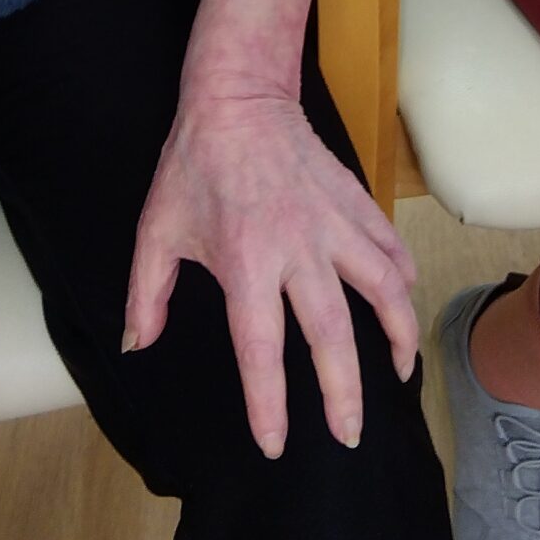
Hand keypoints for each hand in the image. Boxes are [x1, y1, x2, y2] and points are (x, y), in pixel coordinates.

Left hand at [124, 0, 419, 457]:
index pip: (260, 349)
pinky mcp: (354, 200)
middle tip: (350, 435)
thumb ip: (144, 294)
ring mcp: (333, 223)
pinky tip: (404, 303)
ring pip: (382, 289)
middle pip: (332, 334)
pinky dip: (403, 280)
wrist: (237, 95)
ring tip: (401, 374)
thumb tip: (135, 345)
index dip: (269, 403)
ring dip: (397, 335)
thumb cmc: (192, 163)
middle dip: (344, 392)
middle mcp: (297, 249)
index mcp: (245, 262)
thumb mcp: (155, 229)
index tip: (277, 445)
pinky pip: (389, 247)